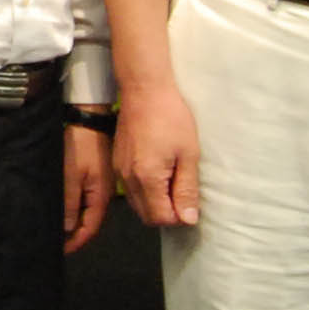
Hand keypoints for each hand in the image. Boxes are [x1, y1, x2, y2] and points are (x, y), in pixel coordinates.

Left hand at [60, 124, 111, 253]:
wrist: (88, 119)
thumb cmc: (81, 145)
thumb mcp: (71, 177)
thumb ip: (69, 204)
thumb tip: (67, 229)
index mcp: (101, 197)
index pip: (90, 229)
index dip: (76, 242)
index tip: (61, 251)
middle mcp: (103, 194)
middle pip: (90, 222)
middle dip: (74, 234)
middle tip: (56, 242)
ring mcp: (99, 184)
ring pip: (86, 210)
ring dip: (73, 221)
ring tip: (57, 228)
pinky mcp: (94, 176)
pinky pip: (85, 198)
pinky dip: (74, 207)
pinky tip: (63, 207)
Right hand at [114, 82, 201, 228]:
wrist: (144, 91)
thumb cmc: (170, 117)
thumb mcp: (188, 154)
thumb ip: (187, 189)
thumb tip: (188, 219)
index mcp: (147, 179)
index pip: (161, 218)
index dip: (179, 217)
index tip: (191, 202)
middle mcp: (128, 180)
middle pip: (147, 216)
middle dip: (167, 213)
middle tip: (184, 193)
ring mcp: (120, 172)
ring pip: (137, 205)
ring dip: (155, 203)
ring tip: (173, 181)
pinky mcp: (117, 163)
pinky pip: (130, 190)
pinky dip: (145, 192)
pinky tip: (159, 173)